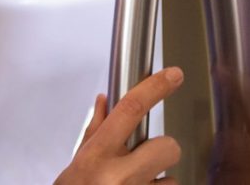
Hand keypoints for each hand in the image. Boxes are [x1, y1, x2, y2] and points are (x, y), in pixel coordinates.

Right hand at [54, 67, 183, 184]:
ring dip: (159, 183)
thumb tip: (105, 102)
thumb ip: (95, 133)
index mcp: (97, 156)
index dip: (155, 88)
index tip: (172, 75)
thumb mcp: (77, 164)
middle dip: (161, 152)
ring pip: (172, 179)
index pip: (130, 110)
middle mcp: (118, 176)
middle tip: (146, 161)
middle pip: (167, 147)